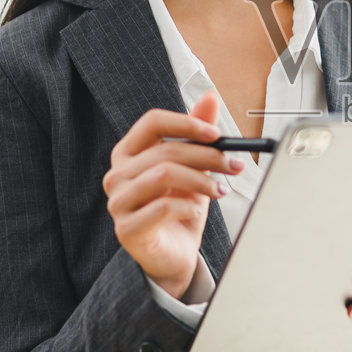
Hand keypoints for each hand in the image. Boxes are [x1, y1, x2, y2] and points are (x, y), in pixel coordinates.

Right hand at [102, 90, 242, 298]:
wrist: (173, 255)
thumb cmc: (179, 208)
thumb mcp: (193, 168)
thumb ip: (197, 134)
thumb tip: (210, 96)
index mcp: (128, 153)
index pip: (153, 122)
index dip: (187, 124)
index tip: (218, 134)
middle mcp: (117, 174)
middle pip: (165, 151)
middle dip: (207, 156)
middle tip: (234, 165)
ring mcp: (118, 202)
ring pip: (164, 176)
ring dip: (202, 181)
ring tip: (221, 190)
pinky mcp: (126, 229)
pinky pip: (162, 208)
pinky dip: (189, 207)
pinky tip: (198, 212)